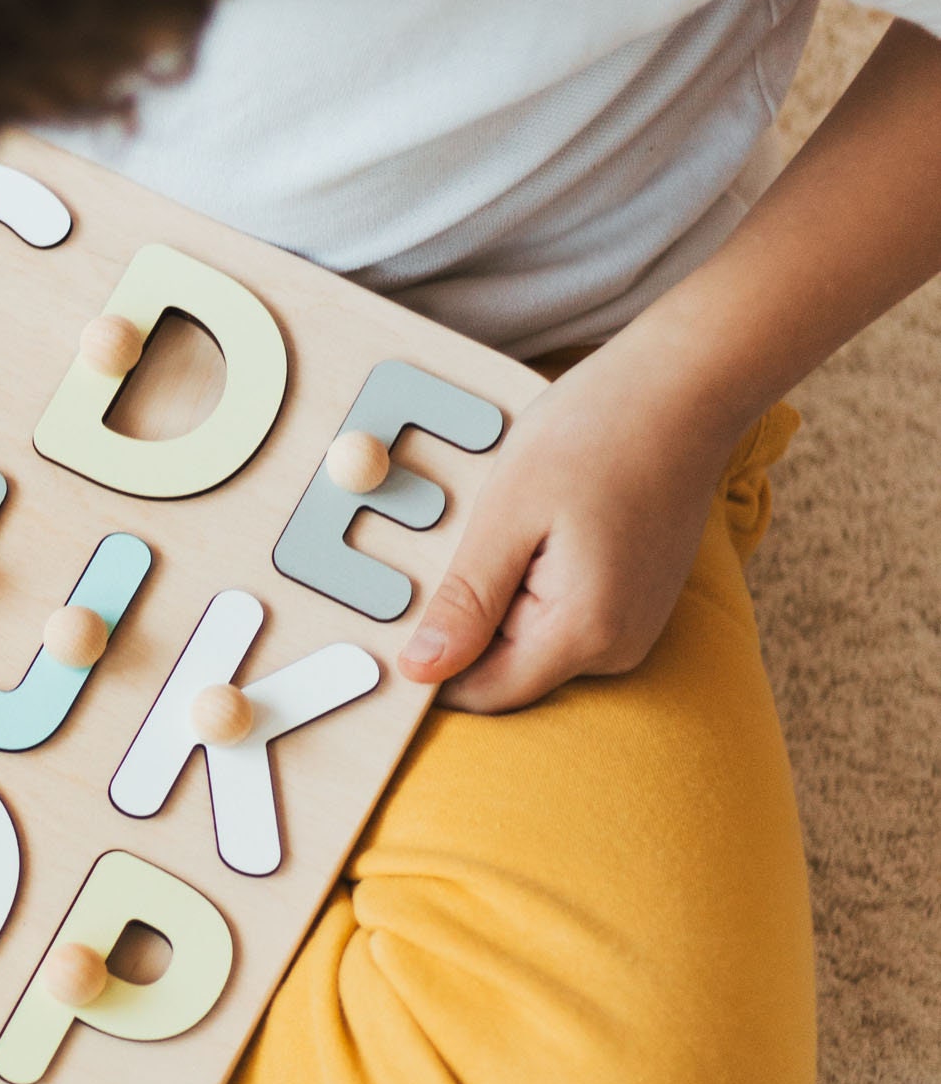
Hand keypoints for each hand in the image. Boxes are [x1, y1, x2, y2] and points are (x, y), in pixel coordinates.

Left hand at [395, 348, 737, 713]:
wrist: (683, 390)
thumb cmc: (595, 435)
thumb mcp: (507, 513)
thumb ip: (466, 601)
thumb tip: (421, 670)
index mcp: (584, 631)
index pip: (483, 693)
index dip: (432, 666)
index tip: (400, 617)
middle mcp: (617, 645)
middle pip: (506, 669)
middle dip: (469, 622)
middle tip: (470, 541)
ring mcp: (631, 625)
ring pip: (530, 641)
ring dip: (501, 598)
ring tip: (516, 526)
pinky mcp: (632, 602)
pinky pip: (560, 616)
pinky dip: (532, 583)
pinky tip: (539, 530)